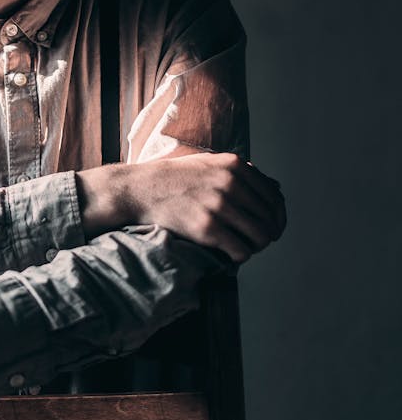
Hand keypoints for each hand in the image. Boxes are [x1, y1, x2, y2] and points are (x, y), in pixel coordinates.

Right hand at [127, 151, 285, 261]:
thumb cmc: (176, 177)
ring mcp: (219, 206)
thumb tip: (274, 188)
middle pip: (270, 218)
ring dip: (256, 246)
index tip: (274, 227)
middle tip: (259, 241)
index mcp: (235, 165)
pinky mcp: (207, 228)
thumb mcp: (211, 163)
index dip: (278, 216)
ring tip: (246, 248)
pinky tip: (232, 255)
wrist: (141, 189)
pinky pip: (241, 250)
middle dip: (268, 233)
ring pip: (260, 237)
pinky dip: (241, 256)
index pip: (274, 197)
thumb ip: (241, 172)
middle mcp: (230, 184)